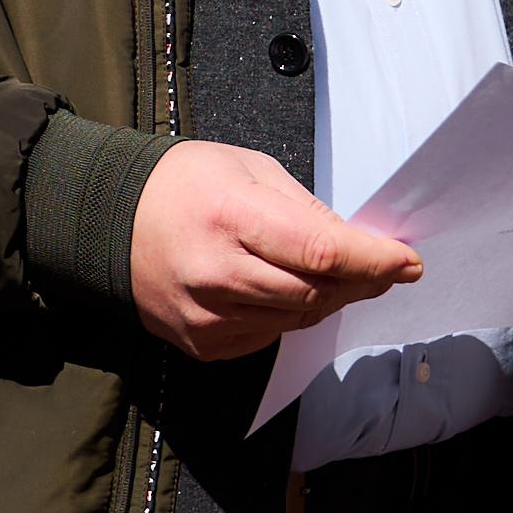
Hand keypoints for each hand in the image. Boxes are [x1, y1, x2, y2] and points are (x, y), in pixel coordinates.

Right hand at [129, 139, 419, 362]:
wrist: (104, 221)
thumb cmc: (179, 185)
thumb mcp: (247, 169)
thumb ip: (305, 211)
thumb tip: (359, 247)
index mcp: (229, 214)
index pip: (321, 251)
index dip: (374, 261)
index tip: (408, 261)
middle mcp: (215, 271)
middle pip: (316, 293)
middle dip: (360, 281)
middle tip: (382, 267)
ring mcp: (205, 315)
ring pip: (296, 320)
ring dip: (324, 298)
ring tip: (326, 273)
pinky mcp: (200, 342)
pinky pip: (267, 337)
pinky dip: (286, 315)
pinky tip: (277, 289)